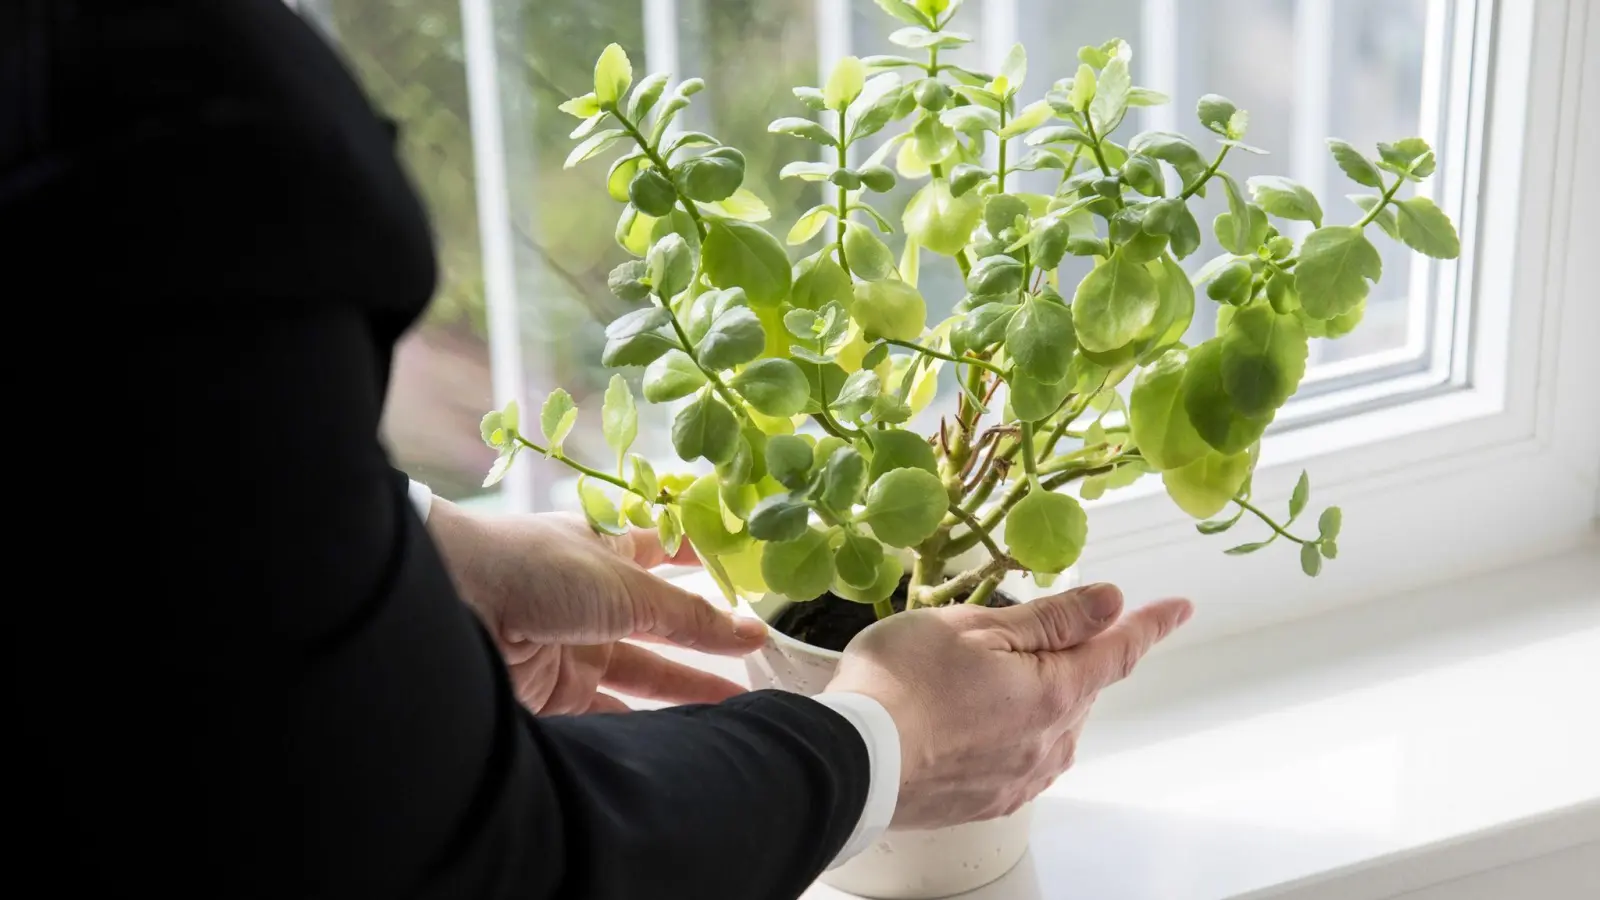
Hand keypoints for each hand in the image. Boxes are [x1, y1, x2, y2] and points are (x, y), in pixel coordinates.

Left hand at [426, 502, 766, 714]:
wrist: (444, 604)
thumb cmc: (532, 568)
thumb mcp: (624, 584)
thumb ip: (687, 615)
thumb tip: (751, 631)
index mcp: (604, 552)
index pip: (662, 553)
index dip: (700, 562)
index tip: (743, 574)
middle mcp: (589, 600)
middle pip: (659, 626)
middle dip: (707, 646)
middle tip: (764, 667)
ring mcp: (570, 648)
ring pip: (640, 675)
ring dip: (686, 693)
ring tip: (740, 713)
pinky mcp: (551, 697)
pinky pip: (609, 715)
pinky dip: (642, 728)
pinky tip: (682, 740)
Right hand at [823, 583, 1191, 828]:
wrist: (851, 763)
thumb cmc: (900, 687)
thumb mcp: (975, 628)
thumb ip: (1049, 618)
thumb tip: (1109, 603)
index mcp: (1054, 692)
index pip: (1118, 651)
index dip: (1149, 624)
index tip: (1176, 608)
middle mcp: (1048, 742)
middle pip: (1079, 687)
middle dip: (1064, 656)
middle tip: (1011, 635)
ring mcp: (1019, 776)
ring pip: (1052, 725)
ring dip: (1034, 696)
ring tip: (975, 677)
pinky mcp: (989, 799)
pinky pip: (1021, 757)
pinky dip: (1011, 731)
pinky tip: (971, 721)